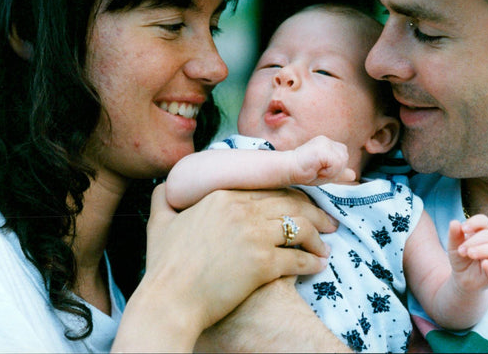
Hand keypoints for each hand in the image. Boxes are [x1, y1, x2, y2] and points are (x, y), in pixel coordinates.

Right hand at [114, 185, 337, 351]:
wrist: (170, 301)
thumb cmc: (164, 267)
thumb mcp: (158, 223)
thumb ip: (163, 199)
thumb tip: (163, 186)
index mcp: (221, 196)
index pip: (269, 189)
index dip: (292, 197)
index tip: (303, 205)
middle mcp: (241, 210)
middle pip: (290, 204)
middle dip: (315, 213)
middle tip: (329, 223)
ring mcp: (254, 236)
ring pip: (299, 228)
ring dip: (318, 238)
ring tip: (325, 247)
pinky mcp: (263, 264)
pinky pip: (297, 259)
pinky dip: (312, 263)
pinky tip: (318, 266)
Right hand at [288, 135, 355, 185]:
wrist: (289, 170)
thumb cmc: (304, 172)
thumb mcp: (326, 173)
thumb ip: (339, 172)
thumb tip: (353, 175)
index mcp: (327, 144)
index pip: (343, 156)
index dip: (335, 167)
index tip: (319, 168)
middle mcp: (327, 140)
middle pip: (344, 158)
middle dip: (335, 169)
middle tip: (318, 170)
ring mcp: (325, 143)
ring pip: (342, 161)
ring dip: (331, 171)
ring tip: (317, 169)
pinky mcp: (323, 148)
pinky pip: (336, 164)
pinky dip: (328, 171)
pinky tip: (316, 169)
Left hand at [447, 214, 487, 292]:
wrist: (462, 279)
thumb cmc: (460, 259)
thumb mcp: (453, 246)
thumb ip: (454, 235)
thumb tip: (454, 222)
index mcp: (481, 233)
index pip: (483, 221)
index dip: (475, 222)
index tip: (464, 229)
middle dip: (472, 241)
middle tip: (461, 250)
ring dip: (480, 250)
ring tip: (468, 254)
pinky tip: (484, 264)